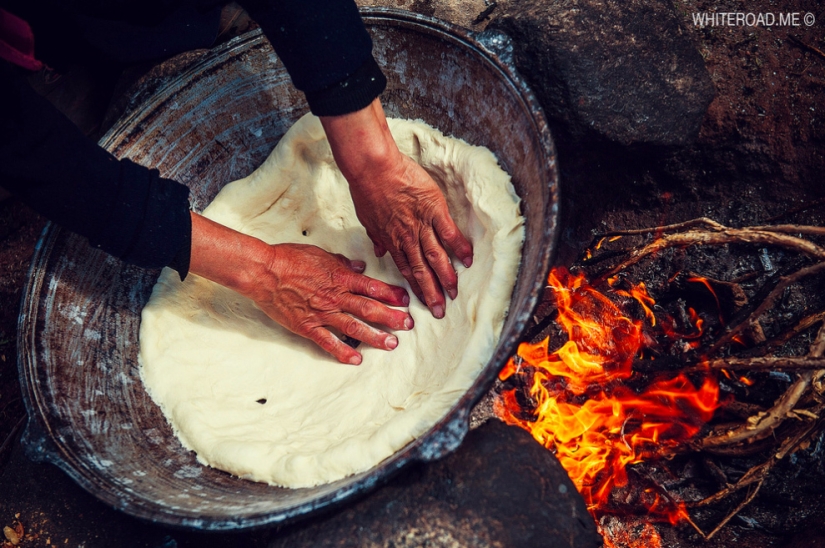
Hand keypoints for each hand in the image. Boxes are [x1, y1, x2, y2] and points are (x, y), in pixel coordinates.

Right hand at [188, 213, 412, 363]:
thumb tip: (360, 268)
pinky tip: (356, 359)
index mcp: (340, 277)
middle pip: (370, 309)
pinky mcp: (307, 326)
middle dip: (392, 317)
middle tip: (408, 325)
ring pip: (354, 328)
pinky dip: (343, 352)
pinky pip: (328, 342)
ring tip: (391, 344)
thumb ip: (342, 263)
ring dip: (375, 337)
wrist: (263, 272)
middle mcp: (335, 296)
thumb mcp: (320, 254)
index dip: (392, 294)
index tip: (406, 299)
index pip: (372, 287)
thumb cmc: (288, 259)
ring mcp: (322, 313)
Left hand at [320, 99, 473, 317]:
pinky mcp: (434, 210)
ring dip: (445, 277)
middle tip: (440, 311)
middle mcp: (407, 239)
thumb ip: (377, 236)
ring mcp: (421, 225)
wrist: (372, 169)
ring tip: (454, 294)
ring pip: (436, 257)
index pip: (406, 270)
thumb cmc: (367, 189)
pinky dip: (459, 247)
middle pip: (422, 271)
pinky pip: (449, 232)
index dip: (416, 289)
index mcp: (392, 241)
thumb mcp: (367, 218)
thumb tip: (380, 251)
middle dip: (431, 293)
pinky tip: (468, 260)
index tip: (424, 303)